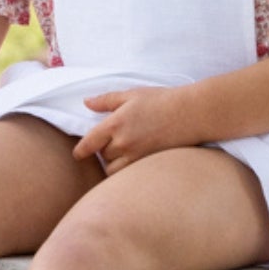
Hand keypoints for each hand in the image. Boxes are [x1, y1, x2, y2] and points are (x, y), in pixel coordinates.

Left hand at [72, 86, 188, 172]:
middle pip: (102, 157)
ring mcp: (137, 156)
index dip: (80, 151)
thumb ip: (106, 100)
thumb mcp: (131, 95)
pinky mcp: (149, 164)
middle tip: (110, 144)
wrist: (191, 113)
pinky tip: (133, 161)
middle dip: (102, 152)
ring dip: (113, 164)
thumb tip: (87, 103)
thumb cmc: (162, 100)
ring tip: (121, 154)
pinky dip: (127, 170)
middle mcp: (123, 143)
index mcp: (115, 124)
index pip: (88, 144)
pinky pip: (130, 174)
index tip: (78, 154)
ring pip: (114, 170)